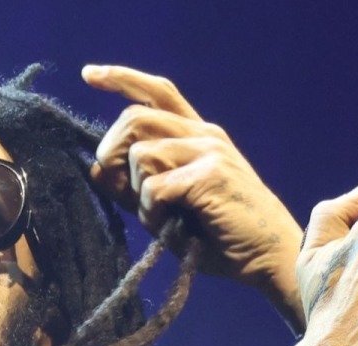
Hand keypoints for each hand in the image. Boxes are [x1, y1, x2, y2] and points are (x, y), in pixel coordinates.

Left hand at [82, 64, 304, 330]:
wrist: (269, 258)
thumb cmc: (220, 237)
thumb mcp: (169, 208)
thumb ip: (135, 185)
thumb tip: (96, 168)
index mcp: (198, 134)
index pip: (156, 91)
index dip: (120, 78)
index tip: (89, 74)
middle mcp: (204, 134)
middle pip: (135, 118)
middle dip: (112, 152)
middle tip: (122, 187)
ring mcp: (209, 151)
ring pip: (141, 153)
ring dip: (138, 192)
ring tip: (161, 216)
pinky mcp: (210, 175)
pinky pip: (154, 188)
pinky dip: (152, 213)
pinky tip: (171, 227)